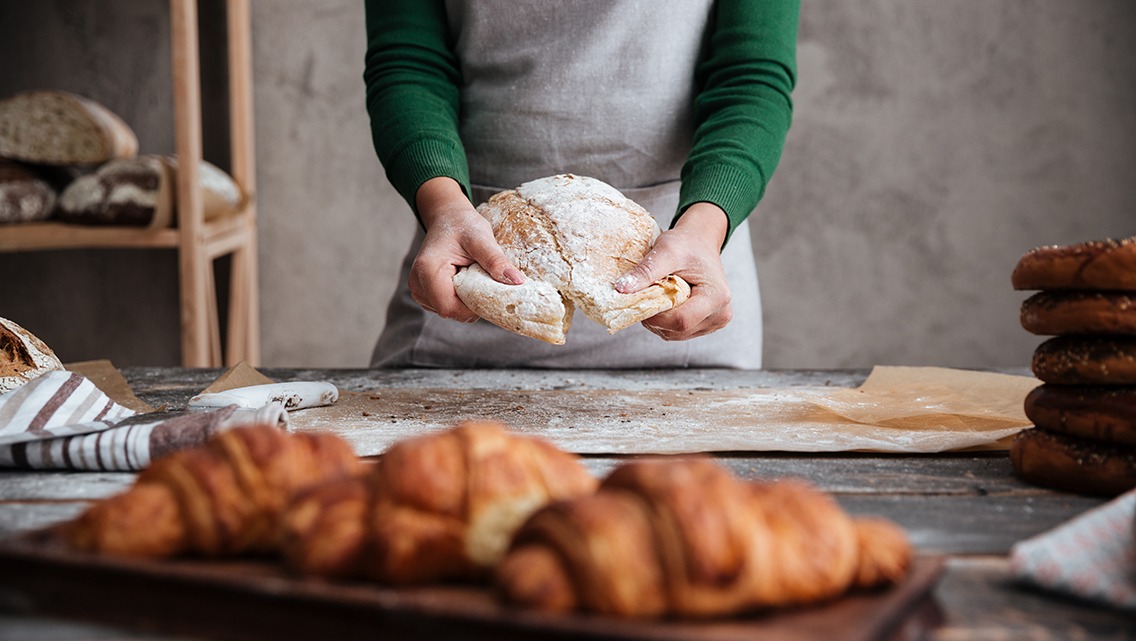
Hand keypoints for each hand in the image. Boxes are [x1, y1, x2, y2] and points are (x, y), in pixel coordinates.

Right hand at [409, 177, 524, 321]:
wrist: (448, 219)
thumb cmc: (463, 225)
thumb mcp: (481, 239)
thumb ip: (496, 261)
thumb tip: (517, 281)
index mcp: (427, 270)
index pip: (449, 308)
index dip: (473, 308)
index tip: (491, 294)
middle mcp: (417, 284)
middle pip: (450, 311)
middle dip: (472, 304)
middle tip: (485, 281)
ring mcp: (418, 290)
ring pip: (449, 311)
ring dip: (466, 301)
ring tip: (471, 277)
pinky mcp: (424, 294)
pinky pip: (446, 306)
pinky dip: (460, 299)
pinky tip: (464, 281)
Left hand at [614, 202, 732, 339]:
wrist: (700, 243)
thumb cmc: (687, 244)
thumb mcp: (666, 251)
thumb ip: (646, 271)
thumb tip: (621, 290)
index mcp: (716, 297)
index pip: (681, 321)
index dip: (655, 316)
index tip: (640, 299)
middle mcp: (720, 314)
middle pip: (677, 331)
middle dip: (655, 317)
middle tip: (647, 294)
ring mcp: (714, 323)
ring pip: (675, 334)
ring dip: (659, 320)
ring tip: (658, 296)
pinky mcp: (706, 325)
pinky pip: (678, 332)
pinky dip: (665, 322)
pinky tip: (665, 303)